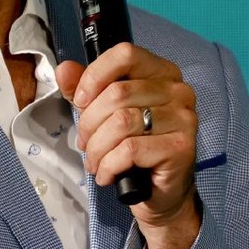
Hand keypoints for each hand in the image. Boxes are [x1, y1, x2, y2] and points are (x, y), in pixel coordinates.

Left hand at [56, 43, 200, 248]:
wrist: (160, 194)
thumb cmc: (133, 148)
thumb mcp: (104, 114)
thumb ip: (84, 89)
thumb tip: (64, 69)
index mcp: (161, 72)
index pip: (125, 54)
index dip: (95, 75)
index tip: (81, 101)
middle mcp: (178, 90)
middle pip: (117, 93)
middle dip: (90, 123)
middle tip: (85, 144)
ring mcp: (183, 118)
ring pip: (121, 123)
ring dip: (97, 148)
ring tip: (95, 162)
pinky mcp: (181, 147)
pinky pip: (130, 150)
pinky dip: (108, 165)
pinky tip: (107, 174)